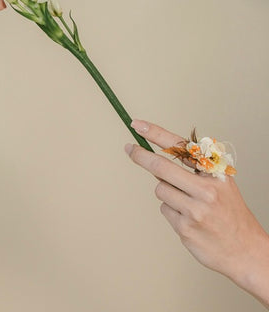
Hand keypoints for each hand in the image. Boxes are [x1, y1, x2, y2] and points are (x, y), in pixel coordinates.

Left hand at [125, 119, 268, 307]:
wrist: (246, 251)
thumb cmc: (230, 213)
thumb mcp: (221, 183)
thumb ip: (195, 170)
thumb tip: (160, 158)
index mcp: (215, 173)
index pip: (181, 147)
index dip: (156, 133)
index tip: (138, 125)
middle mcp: (206, 190)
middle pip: (161, 167)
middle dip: (141, 155)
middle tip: (129, 148)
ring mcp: (195, 210)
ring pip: (160, 189)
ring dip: (167, 193)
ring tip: (189, 204)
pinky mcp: (185, 228)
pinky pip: (165, 209)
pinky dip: (172, 211)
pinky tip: (191, 220)